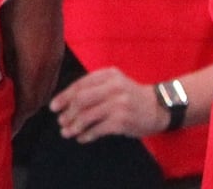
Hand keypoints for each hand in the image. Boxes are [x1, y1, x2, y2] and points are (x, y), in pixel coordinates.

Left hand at [1, 0, 65, 132]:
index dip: (14, 121)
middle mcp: (48, 68)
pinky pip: (49, 78)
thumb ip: (1, 63)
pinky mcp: (57, 50)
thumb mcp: (1, 37)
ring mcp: (55, 59)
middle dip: (22, 114)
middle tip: (8, 124)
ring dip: (31, 101)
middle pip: (36, 102)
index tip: (5, 132)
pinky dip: (38, 87)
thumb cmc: (17, 7)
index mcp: (33, 69)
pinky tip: (27, 85)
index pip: (24, 106)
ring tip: (16, 108)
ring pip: (45, 90)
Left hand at [50, 67, 164, 142]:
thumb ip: (93, 88)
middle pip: (81, 100)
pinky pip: (98, 129)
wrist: (158, 107)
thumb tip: (65, 102)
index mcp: (108, 75)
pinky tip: (82, 138)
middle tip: (61, 122)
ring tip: (67, 132)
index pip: (80, 84)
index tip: (54, 107)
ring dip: (74, 126)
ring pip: (87, 116)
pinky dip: (87, 135)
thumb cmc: (130, 96)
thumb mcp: (114, 83)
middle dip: (68, 112)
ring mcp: (119, 104)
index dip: (64, 96)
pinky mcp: (122, 121)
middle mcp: (113, 87)